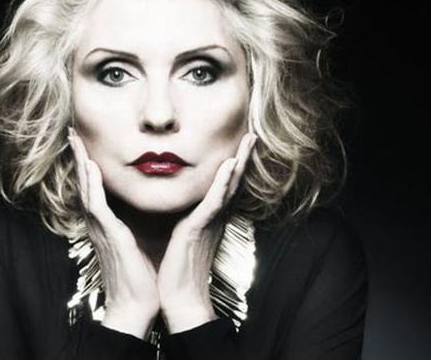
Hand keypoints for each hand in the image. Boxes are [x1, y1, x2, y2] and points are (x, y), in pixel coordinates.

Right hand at [68, 127, 158, 339]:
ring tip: (76, 140)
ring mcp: (101, 228)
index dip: (89, 165)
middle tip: (73, 133)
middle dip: (79, 157)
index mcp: (106, 225)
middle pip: (85, 183)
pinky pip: (97, 204)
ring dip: (81, 163)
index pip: (94, 189)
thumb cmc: (139, 278)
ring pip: (87, 188)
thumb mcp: (137, 244)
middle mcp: (99, 224)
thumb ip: (136, 225)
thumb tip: (144, 211)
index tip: (86, 144)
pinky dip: (92, 184)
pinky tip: (91, 166)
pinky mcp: (109, 234)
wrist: (136, 306)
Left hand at [157, 132, 257, 332]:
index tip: (240, 144)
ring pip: (230, 186)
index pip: (225, 186)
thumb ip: (186, 220)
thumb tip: (181, 208)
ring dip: (240, 161)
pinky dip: (224, 181)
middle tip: (253, 134)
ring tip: (249, 140)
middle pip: (233, 181)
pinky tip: (230, 164)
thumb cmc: (177, 269)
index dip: (234, 165)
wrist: (178, 296)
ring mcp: (211, 222)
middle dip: (243, 157)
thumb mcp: (181, 237)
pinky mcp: (201, 227)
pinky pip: (215, 201)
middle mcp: (215, 218)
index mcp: (210, 218)